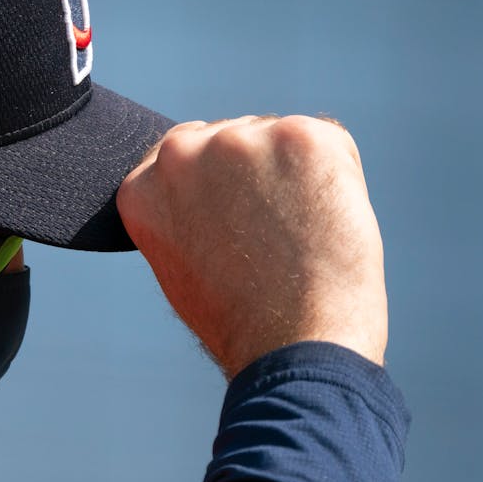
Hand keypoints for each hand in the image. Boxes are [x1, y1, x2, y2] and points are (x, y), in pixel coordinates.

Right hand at [116, 116, 386, 379]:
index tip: (236, 229)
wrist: (293, 345)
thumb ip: (183, 209)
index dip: (224, 190)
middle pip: (235, 137)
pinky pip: (330, 144)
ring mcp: (238, 139)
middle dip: (258, 175)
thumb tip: (218, 181)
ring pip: (282, 139)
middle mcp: (179, 152)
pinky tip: (327, 222)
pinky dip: (339, 179)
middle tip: (273, 240)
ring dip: (298, 177)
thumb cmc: (243, 322)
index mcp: (143, 184)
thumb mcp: (180, 261)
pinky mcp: (297, 136)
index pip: (188, 153)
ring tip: (300, 238)